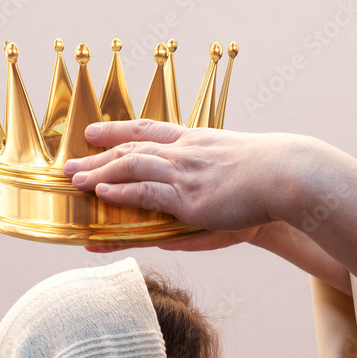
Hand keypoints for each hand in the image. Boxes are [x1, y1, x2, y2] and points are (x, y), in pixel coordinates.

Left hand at [67, 120, 356, 285]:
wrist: (287, 177)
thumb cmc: (269, 179)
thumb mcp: (232, 183)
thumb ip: (202, 201)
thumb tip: (174, 226)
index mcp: (196, 142)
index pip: (149, 130)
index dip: (119, 130)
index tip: (95, 132)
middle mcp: (185, 153)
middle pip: (131, 148)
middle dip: (97, 156)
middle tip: (68, 163)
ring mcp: (185, 173)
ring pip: (131, 167)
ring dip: (99, 173)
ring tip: (74, 181)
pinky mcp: (188, 197)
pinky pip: (146, 191)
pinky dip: (122, 191)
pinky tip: (102, 193)